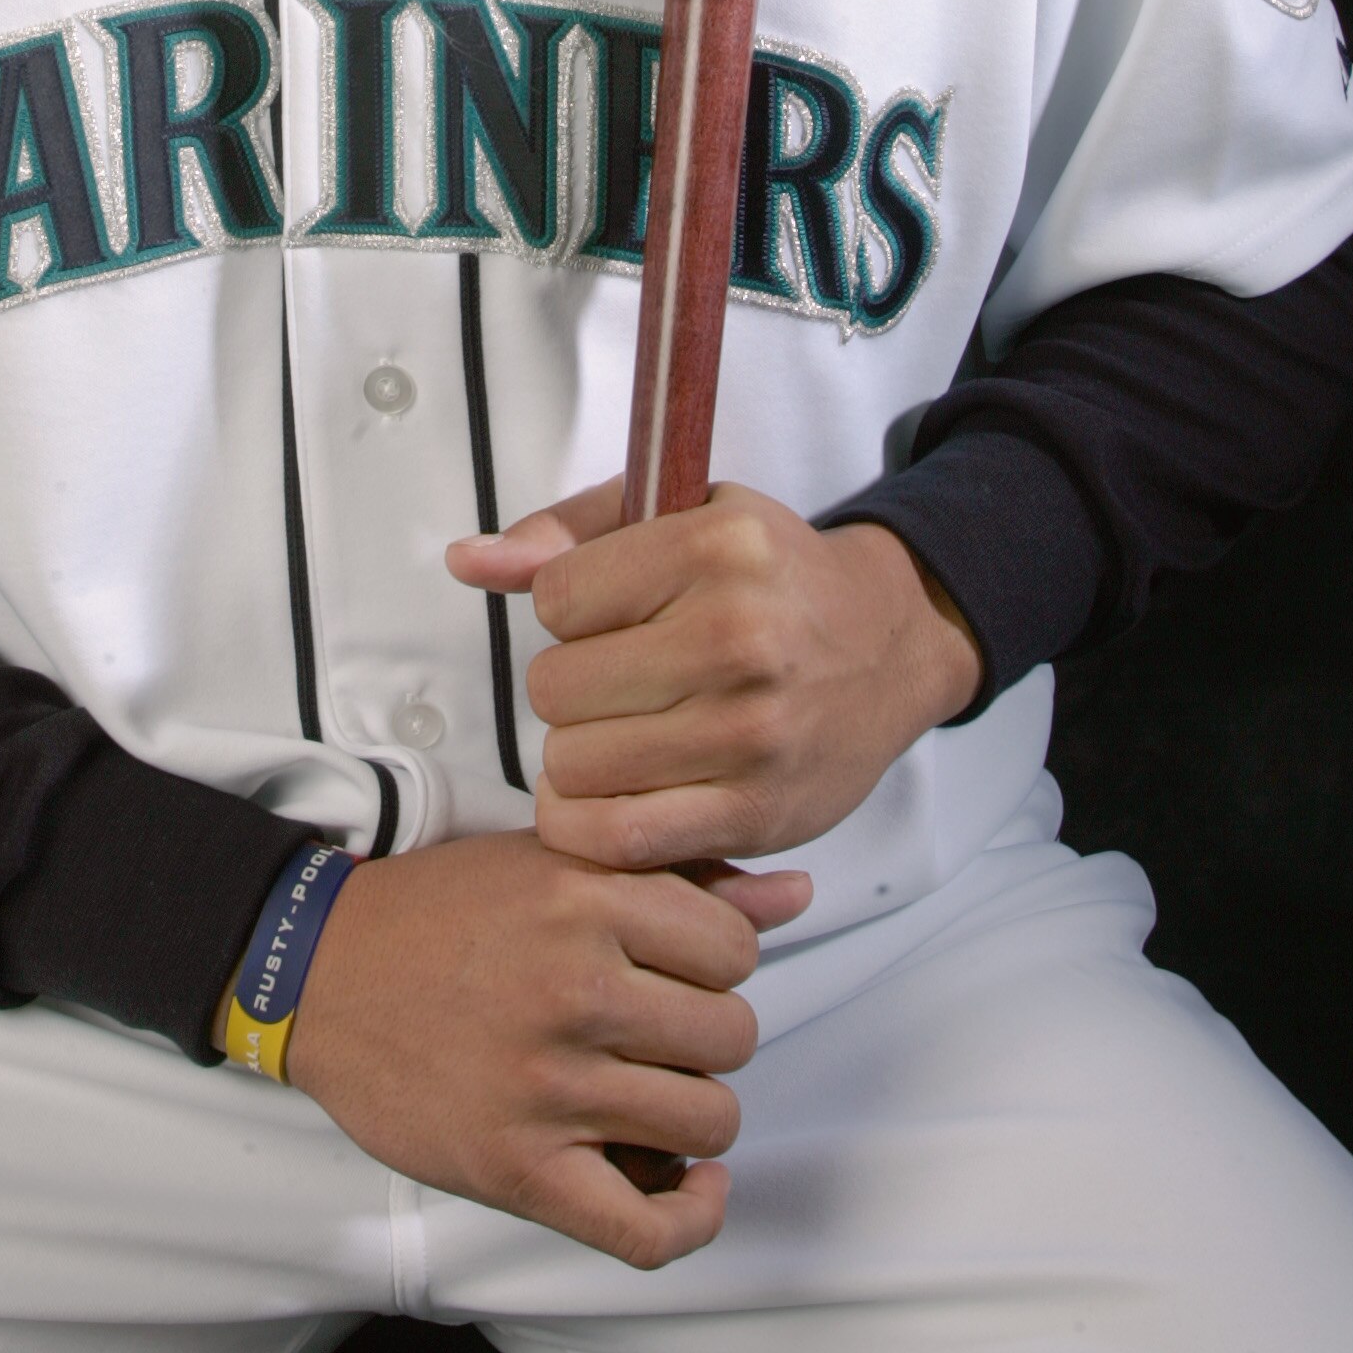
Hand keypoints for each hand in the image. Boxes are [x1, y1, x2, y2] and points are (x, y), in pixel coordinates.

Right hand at [282, 827, 810, 1269]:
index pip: (735, 948)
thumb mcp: (554, 865)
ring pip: (707, 1121)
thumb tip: (796, 895)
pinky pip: (648, 1227)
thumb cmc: (442, 914)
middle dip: (708, 1036)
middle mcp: (573, 986)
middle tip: (657, 1032)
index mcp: (583, 896)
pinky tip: (684, 1183)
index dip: (719, 962)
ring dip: (693, 1113)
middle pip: (732, 1036)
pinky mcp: (517, 1166)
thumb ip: (680, 879)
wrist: (319, 972)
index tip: (679, 969)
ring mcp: (546, 1083)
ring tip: (651, 1092)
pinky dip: (688, 1217)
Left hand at [449, 483, 983, 870]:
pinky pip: (619, 837)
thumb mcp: (681, 515)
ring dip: (579, 755)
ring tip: (621, 732)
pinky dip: (589, 825)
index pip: (557, 598)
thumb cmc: (769, 575)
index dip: (566, 608)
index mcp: (716, 548)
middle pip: (556, 687)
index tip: (610, 612)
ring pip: (574, 764)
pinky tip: (610, 793)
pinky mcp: (754, 811)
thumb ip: (566, 535)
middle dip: (570, 685)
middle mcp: (737, 637)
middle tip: (619, 679)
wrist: (888, 643)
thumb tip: (464, 560)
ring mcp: (749, 732)